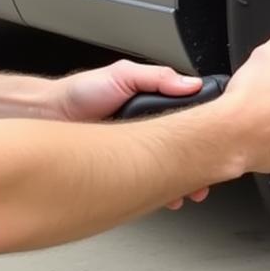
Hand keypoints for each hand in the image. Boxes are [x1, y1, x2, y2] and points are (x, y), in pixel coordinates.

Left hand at [55, 61, 209, 208]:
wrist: (48, 115)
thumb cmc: (81, 93)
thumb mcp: (122, 74)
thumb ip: (157, 77)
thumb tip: (190, 83)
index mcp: (157, 105)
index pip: (193, 119)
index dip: (207, 131)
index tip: (220, 140)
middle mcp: (152, 130)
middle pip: (187, 149)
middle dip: (200, 164)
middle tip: (207, 176)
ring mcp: (140, 151)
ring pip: (171, 169)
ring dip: (182, 181)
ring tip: (189, 191)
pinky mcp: (125, 169)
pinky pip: (149, 183)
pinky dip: (160, 191)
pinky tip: (166, 196)